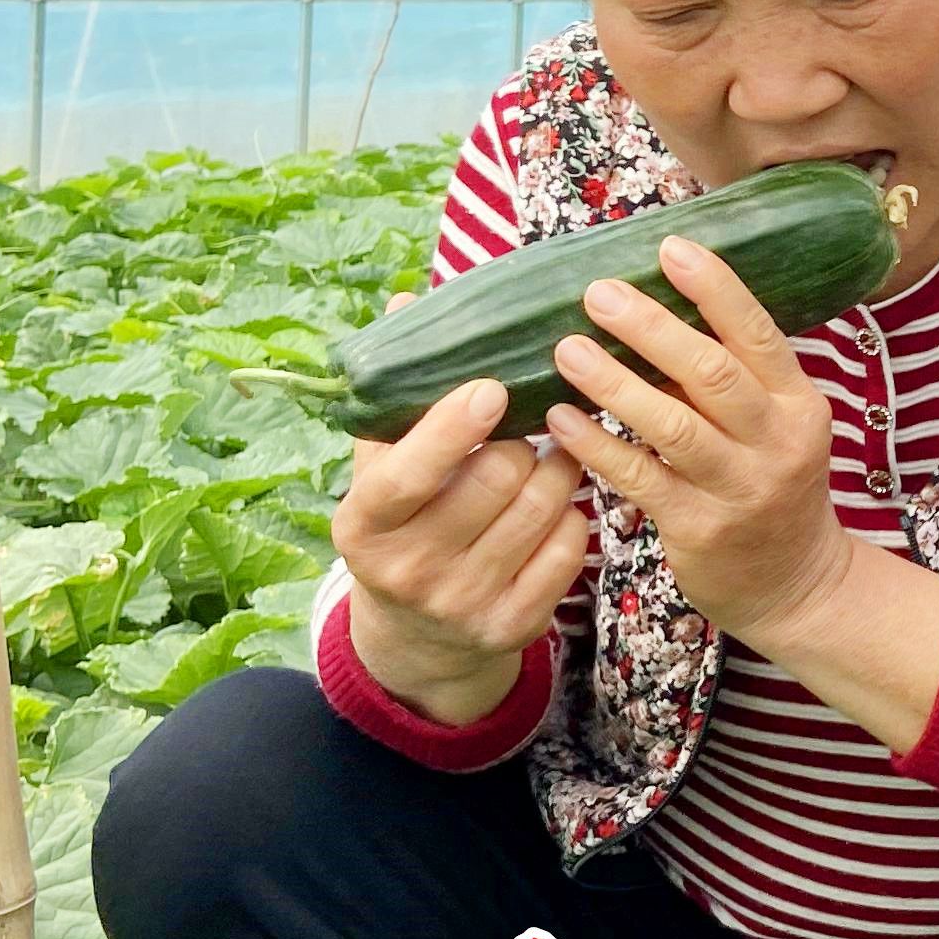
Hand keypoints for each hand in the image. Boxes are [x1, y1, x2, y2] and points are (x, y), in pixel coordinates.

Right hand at [334, 292, 593, 724]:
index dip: (453, 427)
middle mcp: (410, 571)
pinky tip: (558, 505)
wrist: (419, 636)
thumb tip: (409, 301)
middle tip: (530, 423)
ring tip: (551, 453)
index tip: (492, 386)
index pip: (409, 472)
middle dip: (525, 437)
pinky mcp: (514, 626)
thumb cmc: (404, 522)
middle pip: (497, 478)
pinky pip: (572, 546)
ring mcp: (464, 604)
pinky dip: (575, 514)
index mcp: (363, 526)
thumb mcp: (381, 468)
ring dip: (560, 466)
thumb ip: (395, 393)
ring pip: (545, 505)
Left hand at [539, 234, 852, 650]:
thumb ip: (731, 378)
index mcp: (800, 403)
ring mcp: (741, 488)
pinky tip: (561, 420)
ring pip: (672, 425)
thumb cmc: (770, 487)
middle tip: (598, 294)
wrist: (795, 584)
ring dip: (614, 384)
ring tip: (566, 349)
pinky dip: (598, 445)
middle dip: (652, 328)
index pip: (758, 334)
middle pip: (712, 374)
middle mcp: (778, 443)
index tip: (669, 248)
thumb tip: (653, 307)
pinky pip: (639, 477)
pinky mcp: (700, 528)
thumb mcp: (774, 427)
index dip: (715, 288)